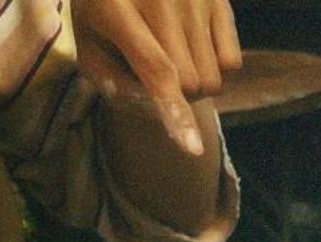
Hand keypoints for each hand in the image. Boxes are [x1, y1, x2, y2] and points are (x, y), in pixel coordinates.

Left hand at [72, 0, 240, 154]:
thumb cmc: (104, 11)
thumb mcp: (88, 41)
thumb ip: (107, 79)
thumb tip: (150, 105)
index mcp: (115, 8)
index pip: (156, 69)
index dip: (174, 111)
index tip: (191, 148)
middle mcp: (161, 0)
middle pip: (191, 83)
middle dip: (177, 95)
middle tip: (156, 75)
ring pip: (214, 79)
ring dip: (196, 83)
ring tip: (172, 56)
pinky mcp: (219, 1)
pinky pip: (232, 61)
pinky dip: (216, 67)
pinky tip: (195, 48)